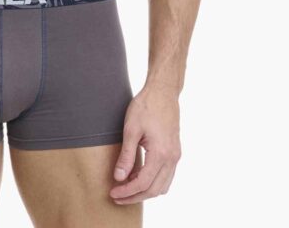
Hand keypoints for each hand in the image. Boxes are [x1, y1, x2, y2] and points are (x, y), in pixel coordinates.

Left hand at [109, 83, 181, 204]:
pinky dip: (153, 182)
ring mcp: (176, 156)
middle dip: (135, 196)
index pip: (143, 184)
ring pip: (162, 186)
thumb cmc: (146, 106)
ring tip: (126, 188)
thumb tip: (119, 178)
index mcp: (161, 154)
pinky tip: (138, 177)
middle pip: (154, 190)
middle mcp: (172, 158)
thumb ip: (126, 155)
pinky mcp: (175, 152)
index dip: (127, 192)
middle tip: (117, 196)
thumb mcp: (131, 129)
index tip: (113, 193)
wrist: (163, 91)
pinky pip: (166, 176)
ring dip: (145, 191)